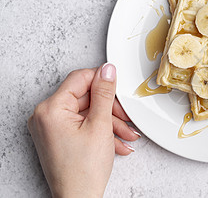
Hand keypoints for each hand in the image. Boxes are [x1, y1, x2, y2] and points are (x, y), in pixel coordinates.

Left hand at [28, 64, 140, 197]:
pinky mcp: (58, 138)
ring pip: (87, 113)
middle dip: (111, 109)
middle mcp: (46, 116)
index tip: (118, 85)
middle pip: (85, 98)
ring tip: (128, 136)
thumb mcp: (100, 125)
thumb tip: (107, 70)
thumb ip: (104, 94)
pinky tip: (118, 143)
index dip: (102, 81)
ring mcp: (51, 128)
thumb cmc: (83, 170)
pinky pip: (82, 125)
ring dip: (110, 123)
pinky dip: (101, 132)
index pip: (79, 79)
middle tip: (127, 118)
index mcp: (51, 109)